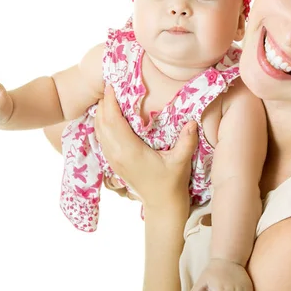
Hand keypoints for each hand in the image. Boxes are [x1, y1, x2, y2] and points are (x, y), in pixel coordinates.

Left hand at [94, 84, 197, 210]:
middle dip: (103, 103)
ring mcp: (112, 159)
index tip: (111, 86)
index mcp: (129, 151)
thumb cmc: (171, 182)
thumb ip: (186, 141)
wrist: (161, 204)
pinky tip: (108, 116)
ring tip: (107, 97)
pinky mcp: (113, 162)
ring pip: (99, 131)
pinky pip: (102, 138)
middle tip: (109, 86)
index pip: (113, 121)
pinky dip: (102, 124)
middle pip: (102, 123)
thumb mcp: (181, 161)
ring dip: (101, 113)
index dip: (110, 103)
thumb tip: (192, 121)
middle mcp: (116, 154)